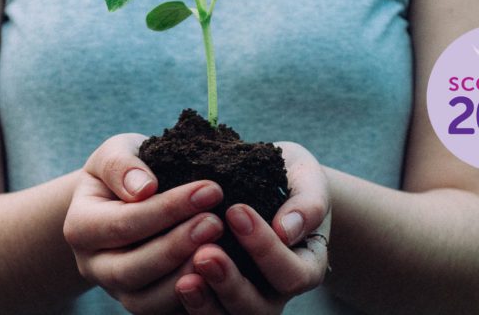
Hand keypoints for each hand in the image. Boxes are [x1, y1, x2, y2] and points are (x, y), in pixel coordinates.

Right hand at [63, 134, 224, 313]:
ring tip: (220, 250)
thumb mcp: (115, 153)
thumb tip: (144, 187)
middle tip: (216, 222)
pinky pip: (163, 311)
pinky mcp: (142, 302)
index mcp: (80, 226)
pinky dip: (191, 299)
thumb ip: (122, 165)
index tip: (210, 189)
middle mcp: (93, 265)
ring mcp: (116, 290)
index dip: (168, 209)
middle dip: (177, 246)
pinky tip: (219, 275)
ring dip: (184, 277)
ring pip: (145, 301)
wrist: (122, 200)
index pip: (124, 223)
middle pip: (131, 269)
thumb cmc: (124, 172)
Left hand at [174, 141, 330, 313]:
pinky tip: (170, 283)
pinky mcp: (213, 298)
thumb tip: (287, 230)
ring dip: (204, 304)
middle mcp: (275, 293)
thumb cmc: (287, 177)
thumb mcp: (305, 177)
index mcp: (304, 266)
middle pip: (258, 310)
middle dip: (230, 284)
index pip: (292, 274)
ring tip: (184, 280)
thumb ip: (307, 202)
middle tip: (205, 254)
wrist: (261, 180)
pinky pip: (201, 314)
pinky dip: (185, 305)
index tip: (236, 211)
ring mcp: (242, 301)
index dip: (266, 249)